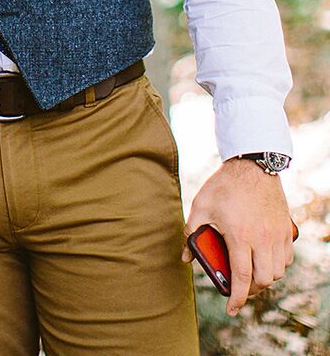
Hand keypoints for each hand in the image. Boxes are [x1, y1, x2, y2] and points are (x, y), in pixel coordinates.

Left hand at [182, 158, 293, 315]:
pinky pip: (287, 258)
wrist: (251, 164)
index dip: (237, 297)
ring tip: (251, 274)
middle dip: (251, 290)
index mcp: (240, 235)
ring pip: (278, 271)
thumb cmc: (224, 185)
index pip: (242, 276)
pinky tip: (265, 260)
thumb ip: (192, 232)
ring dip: (265, 278)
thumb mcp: (201, 206)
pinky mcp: (287, 228)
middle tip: (240, 288)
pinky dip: (277, 265)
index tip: (231, 309)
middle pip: (263, 279)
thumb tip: (186, 257)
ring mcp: (277, 233)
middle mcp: (262, 238)